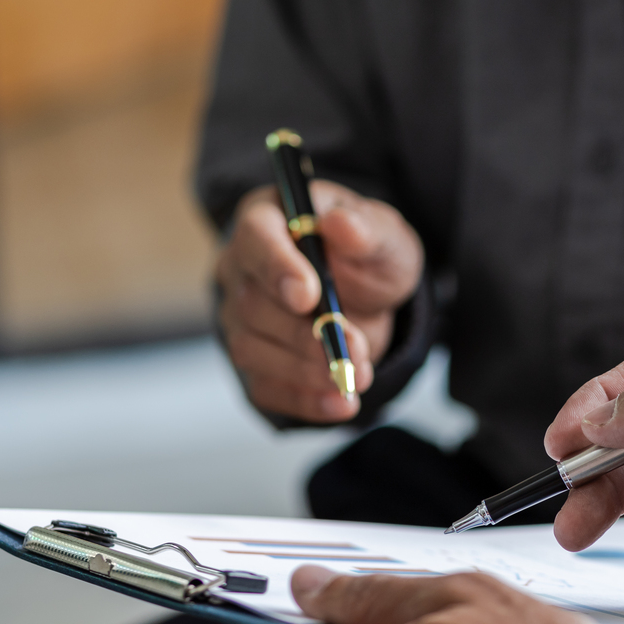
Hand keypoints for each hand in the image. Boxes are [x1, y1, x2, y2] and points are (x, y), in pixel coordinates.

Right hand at [216, 181, 422, 422]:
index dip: (276, 267)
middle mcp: (241, 269)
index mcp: (268, 220)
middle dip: (306, 333)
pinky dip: (304, 400)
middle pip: (251, 303)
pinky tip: (341, 403)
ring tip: (359, 375)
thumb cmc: (367, 254)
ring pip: (251, 349)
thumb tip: (341, 224)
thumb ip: (367, 230)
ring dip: (307, 369)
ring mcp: (240, 318)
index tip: (307, 296)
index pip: (254, 237)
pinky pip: (264, 387)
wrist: (370, 297)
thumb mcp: (384, 236)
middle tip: (356, 347)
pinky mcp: (254, 362)